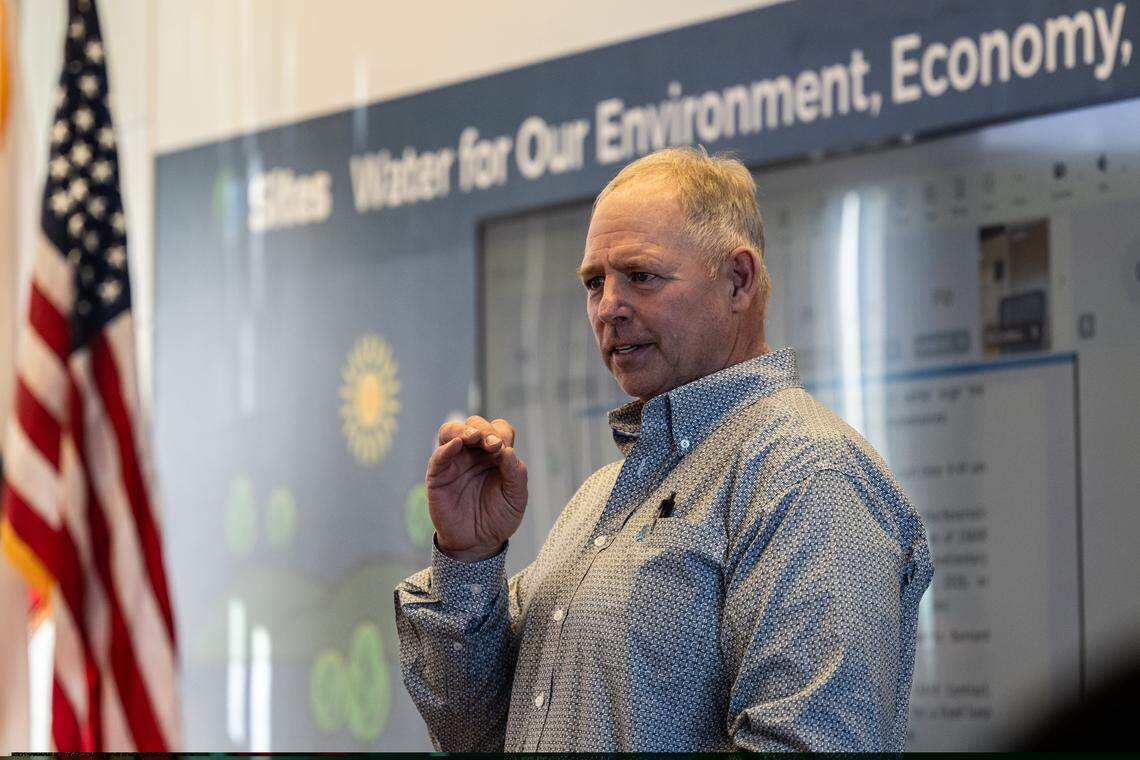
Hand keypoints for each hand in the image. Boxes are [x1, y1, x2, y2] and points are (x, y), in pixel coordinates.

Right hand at [426, 415, 527, 561]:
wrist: (478, 543)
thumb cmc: (498, 518)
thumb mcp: (516, 497)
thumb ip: (516, 473)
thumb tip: (508, 450)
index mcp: (495, 455)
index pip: (498, 430)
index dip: (501, 433)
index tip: (503, 448)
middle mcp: (474, 454)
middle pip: (475, 424)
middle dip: (484, 429)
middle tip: (492, 444)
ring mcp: (455, 462)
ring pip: (451, 431)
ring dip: (463, 430)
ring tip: (474, 437)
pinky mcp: (438, 475)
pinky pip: (438, 455)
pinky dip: (446, 447)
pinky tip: (457, 445)